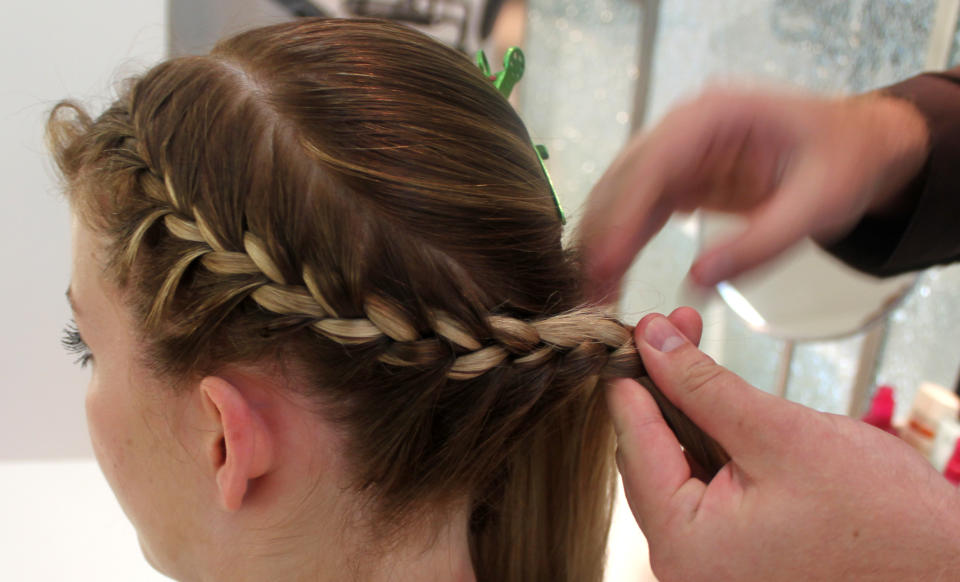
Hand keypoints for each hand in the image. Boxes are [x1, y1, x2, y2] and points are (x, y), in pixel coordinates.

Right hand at [581, 88, 927, 300]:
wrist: (857, 147)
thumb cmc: (844, 162)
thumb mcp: (817, 205)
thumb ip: (760, 244)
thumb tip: (699, 282)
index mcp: (713, 115)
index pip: (650, 164)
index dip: (622, 215)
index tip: (604, 262)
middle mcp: (684, 128)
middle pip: (622, 180)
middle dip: (603, 236)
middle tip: (588, 290)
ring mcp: (677, 153)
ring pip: (620, 198)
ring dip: (605, 245)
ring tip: (593, 293)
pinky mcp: (678, 179)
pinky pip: (638, 212)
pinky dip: (623, 245)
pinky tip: (611, 277)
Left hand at [608, 310, 959, 581]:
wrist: (947, 570)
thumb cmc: (884, 523)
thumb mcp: (780, 434)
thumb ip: (704, 387)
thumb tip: (656, 344)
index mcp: (686, 545)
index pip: (633, 442)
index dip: (634, 377)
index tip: (639, 331)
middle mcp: (686, 566)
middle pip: (649, 456)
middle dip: (662, 388)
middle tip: (675, 331)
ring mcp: (710, 566)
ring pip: (675, 470)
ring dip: (685, 411)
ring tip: (696, 354)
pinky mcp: (736, 558)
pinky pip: (704, 491)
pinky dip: (708, 445)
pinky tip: (717, 406)